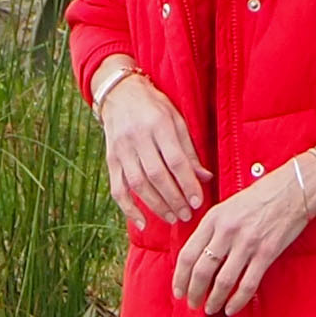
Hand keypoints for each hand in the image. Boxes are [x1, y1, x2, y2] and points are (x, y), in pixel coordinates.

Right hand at [98, 68, 206, 231]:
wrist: (120, 94)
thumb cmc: (154, 108)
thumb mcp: (177, 121)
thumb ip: (189, 150)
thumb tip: (205, 178)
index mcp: (159, 126)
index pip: (175, 160)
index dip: (187, 183)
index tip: (197, 201)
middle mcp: (138, 138)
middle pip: (156, 175)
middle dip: (174, 199)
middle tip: (187, 215)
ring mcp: (121, 151)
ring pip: (138, 184)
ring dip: (156, 205)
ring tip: (172, 218)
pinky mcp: (110, 160)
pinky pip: (117, 189)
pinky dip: (129, 208)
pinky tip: (142, 221)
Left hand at [170, 152, 315, 316]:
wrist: (296, 187)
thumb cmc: (262, 195)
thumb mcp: (228, 206)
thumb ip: (211, 229)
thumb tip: (197, 256)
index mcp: (213, 218)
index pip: (187, 254)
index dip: (179, 278)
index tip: (177, 290)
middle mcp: (227, 231)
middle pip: (201, 271)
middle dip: (193, 293)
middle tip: (192, 303)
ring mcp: (247, 243)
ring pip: (222, 281)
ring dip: (213, 300)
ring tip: (210, 309)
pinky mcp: (267, 253)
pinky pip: (247, 284)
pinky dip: (237, 301)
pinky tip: (231, 308)